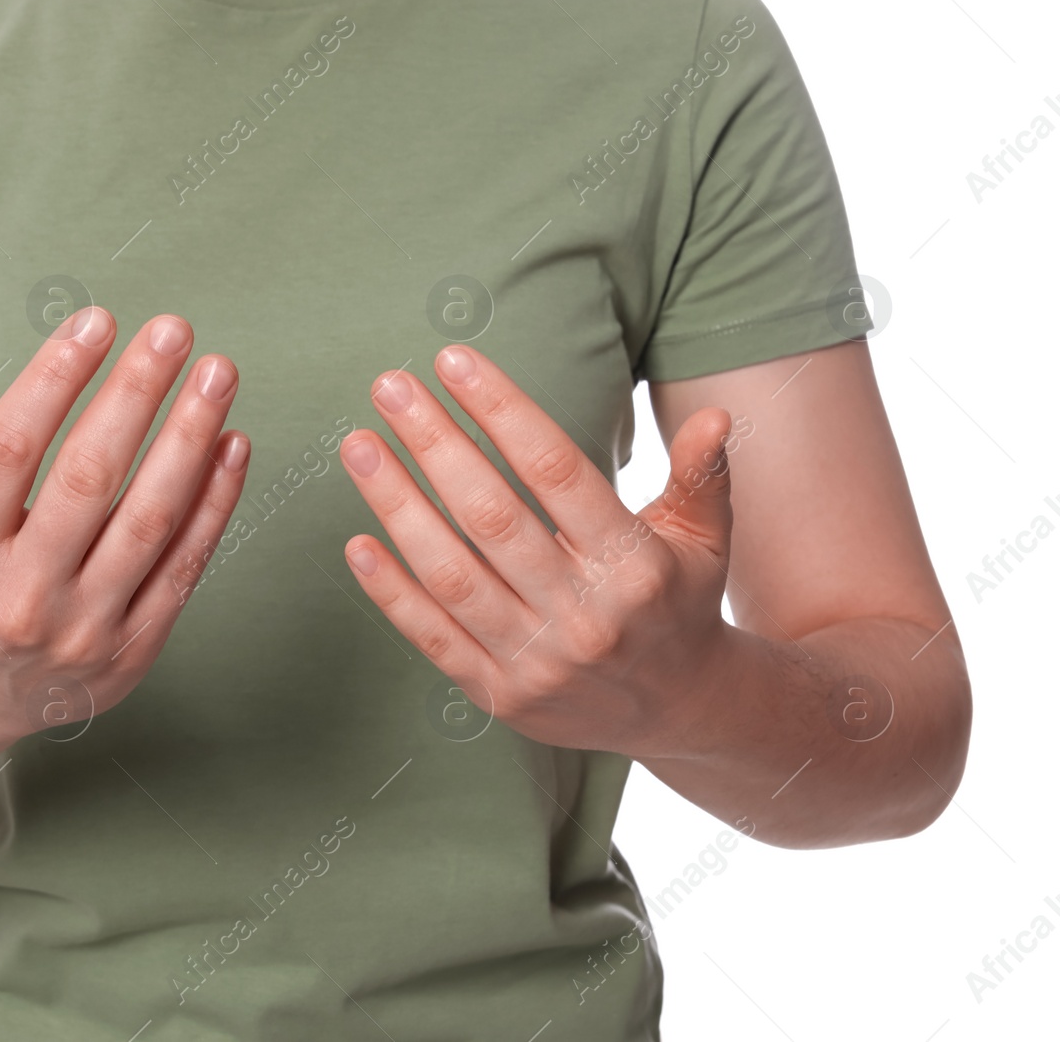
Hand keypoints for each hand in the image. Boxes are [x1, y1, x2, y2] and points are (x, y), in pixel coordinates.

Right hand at [0, 308, 248, 748]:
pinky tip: (234, 442)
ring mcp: (84, 630)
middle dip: (136, 397)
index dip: (53, 381)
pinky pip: (186, 568)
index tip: (95, 320)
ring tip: (218, 372)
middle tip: (173, 328)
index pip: (8, 451)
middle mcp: (20, 598)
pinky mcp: (134, 651)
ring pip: (150, 523)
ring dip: (191, 441)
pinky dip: (216, 504)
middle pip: (89, 482)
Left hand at [339, 344, 743, 757]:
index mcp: (633, 564)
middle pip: (492, 516)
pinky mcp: (500, 696)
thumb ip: (702, 476)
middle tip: (390, 386)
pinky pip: (434, 638)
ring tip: (359, 445)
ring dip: (397, 506)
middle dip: (434, 444)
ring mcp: (538, 661)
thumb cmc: (678, 602)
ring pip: (451, 574)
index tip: (453, 361)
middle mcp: (584, 614)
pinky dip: (391, 593)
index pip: (555, 471)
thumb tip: (717, 415)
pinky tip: (357, 542)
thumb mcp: (704, 539)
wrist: (679, 712)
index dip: (501, 411)